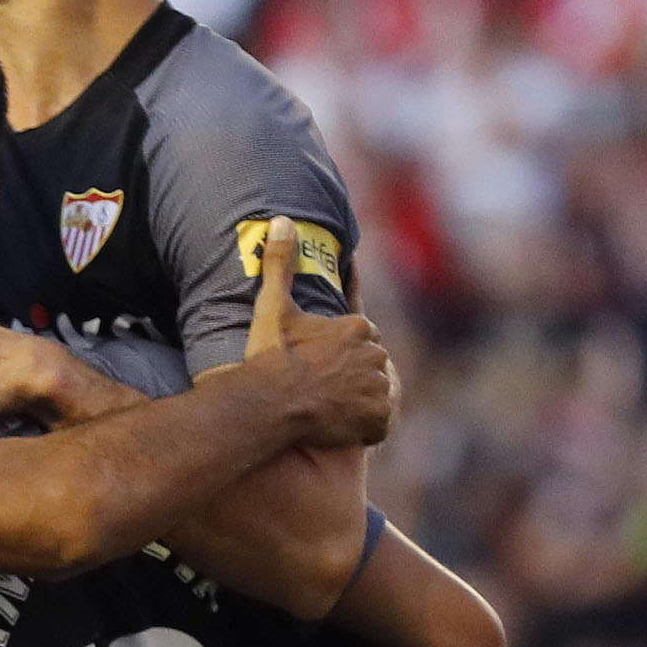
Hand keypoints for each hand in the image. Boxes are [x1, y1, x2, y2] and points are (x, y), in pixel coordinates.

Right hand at [244, 216, 396, 445]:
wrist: (267, 404)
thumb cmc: (269, 356)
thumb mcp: (271, 306)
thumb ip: (279, 263)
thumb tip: (282, 220)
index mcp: (357, 327)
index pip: (361, 336)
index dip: (339, 348)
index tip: (316, 360)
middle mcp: (375, 355)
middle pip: (371, 363)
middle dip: (352, 373)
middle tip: (320, 386)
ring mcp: (378, 388)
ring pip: (375, 392)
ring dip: (358, 399)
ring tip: (327, 407)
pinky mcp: (378, 419)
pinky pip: (378, 423)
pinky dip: (364, 426)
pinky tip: (339, 425)